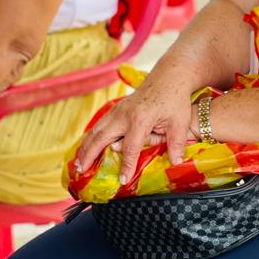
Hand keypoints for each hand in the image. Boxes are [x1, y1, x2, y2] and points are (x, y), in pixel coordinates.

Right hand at [73, 72, 201, 185]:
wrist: (167, 77)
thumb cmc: (174, 99)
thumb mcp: (179, 122)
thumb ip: (176, 143)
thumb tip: (176, 162)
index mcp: (140, 119)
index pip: (130, 147)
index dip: (126, 165)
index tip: (122, 180)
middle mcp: (124, 114)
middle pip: (102, 137)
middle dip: (90, 154)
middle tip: (81, 170)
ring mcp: (117, 110)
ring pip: (96, 130)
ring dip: (85, 146)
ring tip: (78, 162)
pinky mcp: (116, 109)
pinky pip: (99, 125)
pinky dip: (90, 137)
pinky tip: (85, 147)